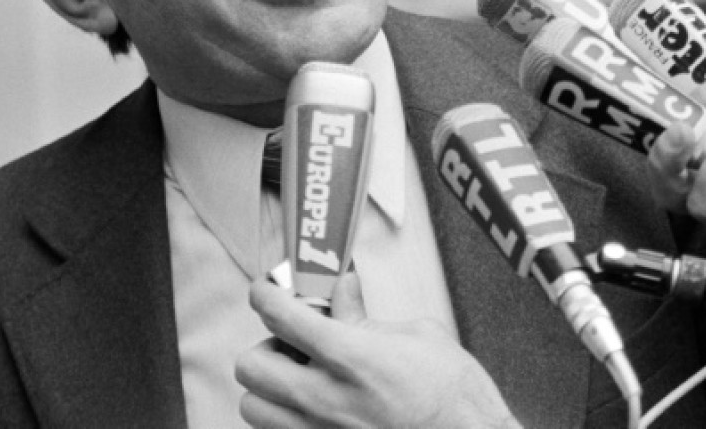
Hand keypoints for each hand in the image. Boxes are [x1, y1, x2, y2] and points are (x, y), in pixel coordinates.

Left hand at [235, 272, 518, 428]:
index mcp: (348, 356)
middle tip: (293, 343)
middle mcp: (324, 398)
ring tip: (301, 380)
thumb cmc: (455, 398)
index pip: (278, 314)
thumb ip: (367, 314)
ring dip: (268, 388)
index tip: (267, 288)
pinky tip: (315, 410)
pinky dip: (285, 420)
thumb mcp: (419, 336)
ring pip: (252, 408)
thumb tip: (343, 292)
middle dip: (266, 346)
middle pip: (250, 366)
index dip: (265, 292)